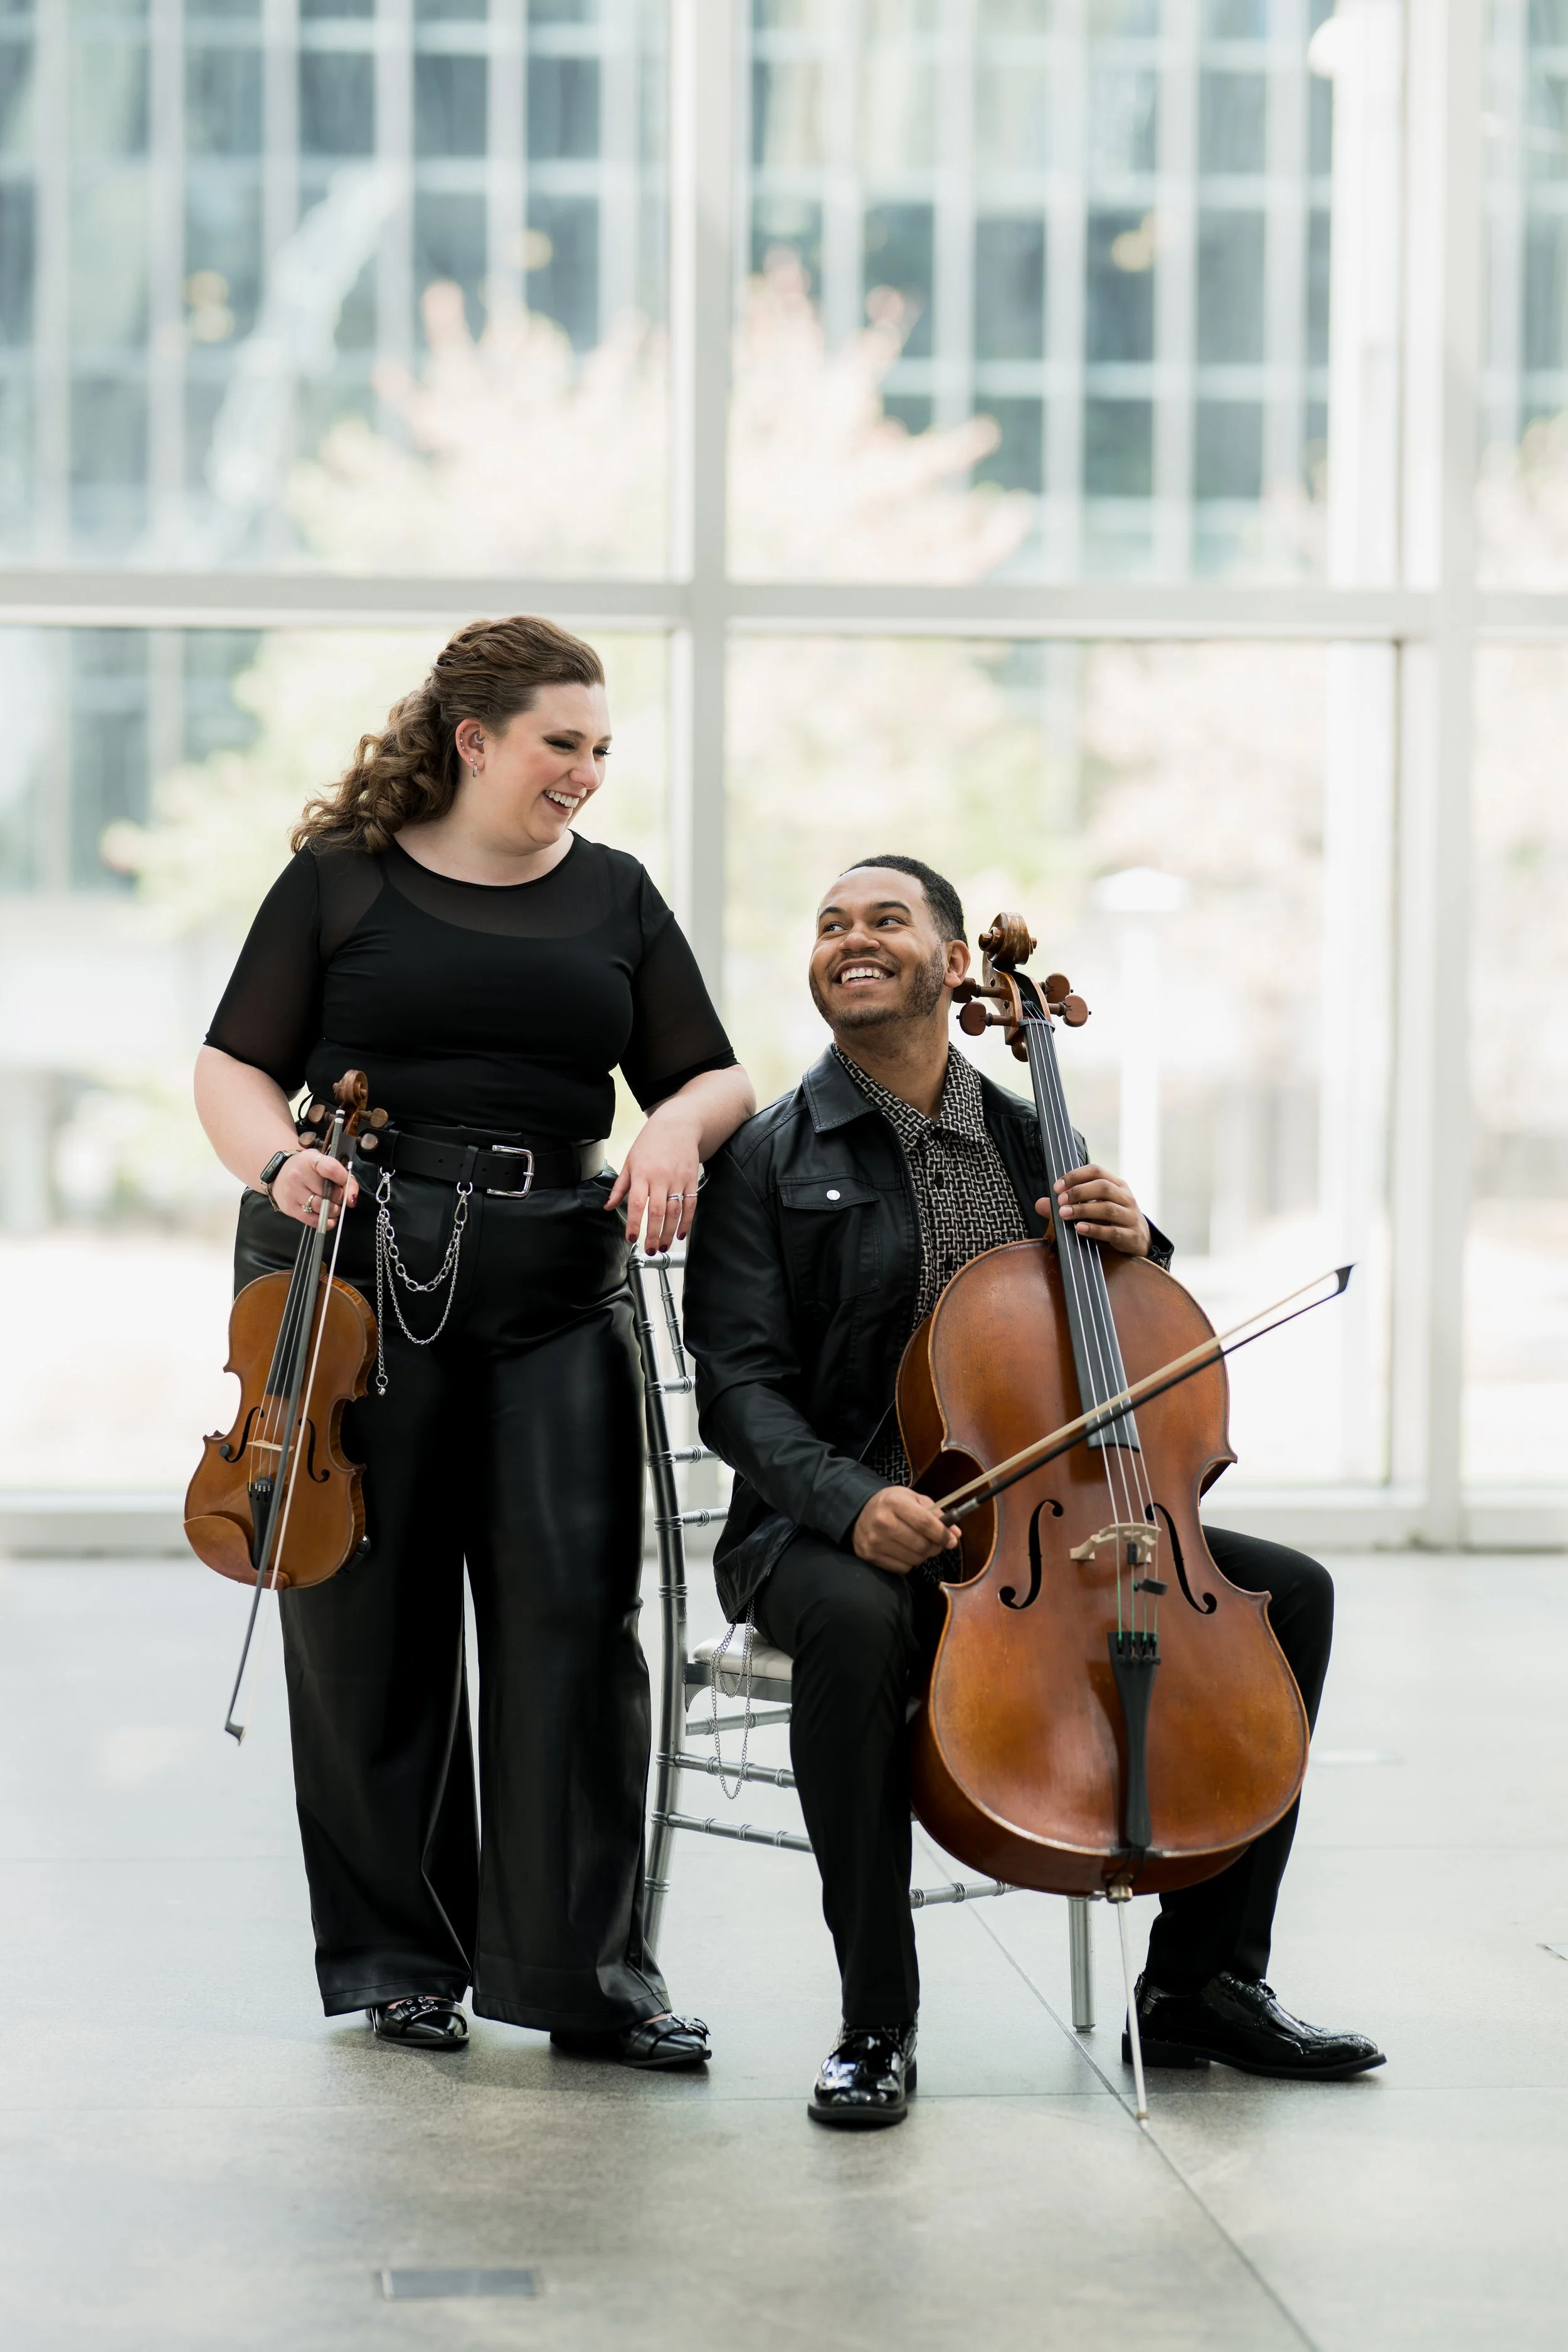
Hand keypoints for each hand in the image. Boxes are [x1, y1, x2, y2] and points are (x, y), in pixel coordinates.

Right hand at [268, 1148, 357, 1230]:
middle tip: (337, 1197)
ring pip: (321, 1208)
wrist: (279, 1173)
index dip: (343, 1179)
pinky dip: (324, 1222)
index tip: (345, 1184)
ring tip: (333, 1207)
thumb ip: (343, 1176)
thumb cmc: (307, 1168)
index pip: (331, 1169)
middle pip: (329, 1193)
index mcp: (309, 1160)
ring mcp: (292, 1192)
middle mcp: (298, 1175)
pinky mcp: (289, 1208)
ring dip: (333, 1211)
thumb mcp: (324, 1163)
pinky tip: (328, 1218)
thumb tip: (352, 1200)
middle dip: (339, 1198)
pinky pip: (312, 1220)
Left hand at [605, 1102, 700, 1253]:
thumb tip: (608, 1206)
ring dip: (669, 1232)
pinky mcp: (691, 1180)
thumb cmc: (651, 1142)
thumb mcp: (630, 1161)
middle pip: (657, 1212)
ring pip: (675, 1212)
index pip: (636, 1203)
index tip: (631, 1239)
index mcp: (641, 1173)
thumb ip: (620, 1187)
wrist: (678, 1124)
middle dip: (653, 1235)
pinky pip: (690, 1205)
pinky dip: (686, 1221)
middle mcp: (660, 1177)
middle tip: (650, 1250)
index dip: (633, 1223)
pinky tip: (681, 1234)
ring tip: (663, 1246)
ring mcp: (678, 1179)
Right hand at [852, 1486, 959, 1573]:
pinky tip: (905, 1551)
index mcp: (895, 1503)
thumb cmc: (892, 1503)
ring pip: (914, 1559)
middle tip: (937, 1544)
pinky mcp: (871, 1556)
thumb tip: (956, 1534)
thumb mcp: (913, 1499)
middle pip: (921, 1545)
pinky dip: (910, 1562)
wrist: (859, 1512)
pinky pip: (902, 1568)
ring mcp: (875, 1541)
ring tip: (920, 1546)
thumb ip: (937, 1513)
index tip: (951, 1539)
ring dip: (924, 1555)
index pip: (925, 1523)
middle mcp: (882, 1522)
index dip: (942, 1534)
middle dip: (935, 1547)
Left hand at [1037, 1164, 1149, 1258]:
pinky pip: (1112, 1231)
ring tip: (1064, 1214)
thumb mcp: (1093, 1209)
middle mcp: (1125, 1197)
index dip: (1076, 1175)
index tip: (1057, 1186)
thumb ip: (1067, 1205)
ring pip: (1107, 1208)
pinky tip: (1080, 1229)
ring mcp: (1130, 1216)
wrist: (1140, 1240)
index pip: (1096, 1171)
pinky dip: (1094, 1229)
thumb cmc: (1112, 1220)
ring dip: (1083, 1210)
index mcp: (1117, 1185)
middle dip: (1078, 1192)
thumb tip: (1039, 1204)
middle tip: (1059, 1201)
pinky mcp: (1131, 1235)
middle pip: (1102, 1187)